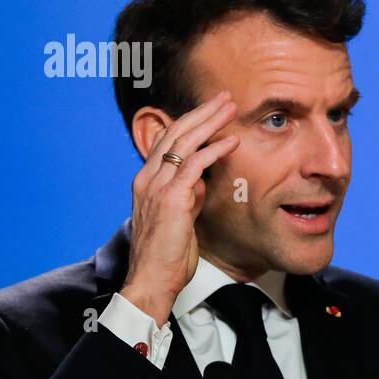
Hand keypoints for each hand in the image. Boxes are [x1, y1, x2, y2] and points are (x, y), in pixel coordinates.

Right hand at [120, 91, 240, 324]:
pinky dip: (215, 149)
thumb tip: (202, 180)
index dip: (190, 121)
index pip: (168, 140)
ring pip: (184, 141)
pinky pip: (194, 164)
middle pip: (174, 132)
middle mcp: (147, 178)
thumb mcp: (178, 218)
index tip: (212, 109)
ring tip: (231, 108)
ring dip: (210, 121)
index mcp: (146, 181)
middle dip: (202, 112)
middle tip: (225, 97)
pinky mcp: (171, 198)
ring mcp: (157, 186)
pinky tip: (232, 141)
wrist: (152, 280)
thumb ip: (187, 195)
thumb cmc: (167, 255)